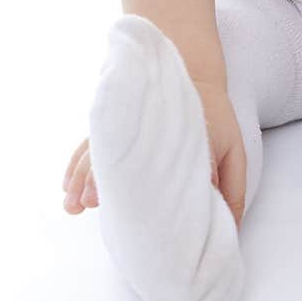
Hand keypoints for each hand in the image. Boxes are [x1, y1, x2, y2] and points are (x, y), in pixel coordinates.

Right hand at [61, 79, 247, 231]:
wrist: (194, 71)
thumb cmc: (215, 116)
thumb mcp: (234, 149)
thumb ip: (233, 188)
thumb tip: (229, 229)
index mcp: (178, 138)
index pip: (157, 162)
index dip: (141, 184)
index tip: (126, 205)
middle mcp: (147, 131)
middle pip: (119, 154)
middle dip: (100, 180)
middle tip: (87, 204)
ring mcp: (127, 126)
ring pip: (97, 149)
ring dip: (82, 177)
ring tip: (72, 204)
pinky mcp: (116, 126)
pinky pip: (89, 144)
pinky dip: (77, 165)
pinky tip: (67, 185)